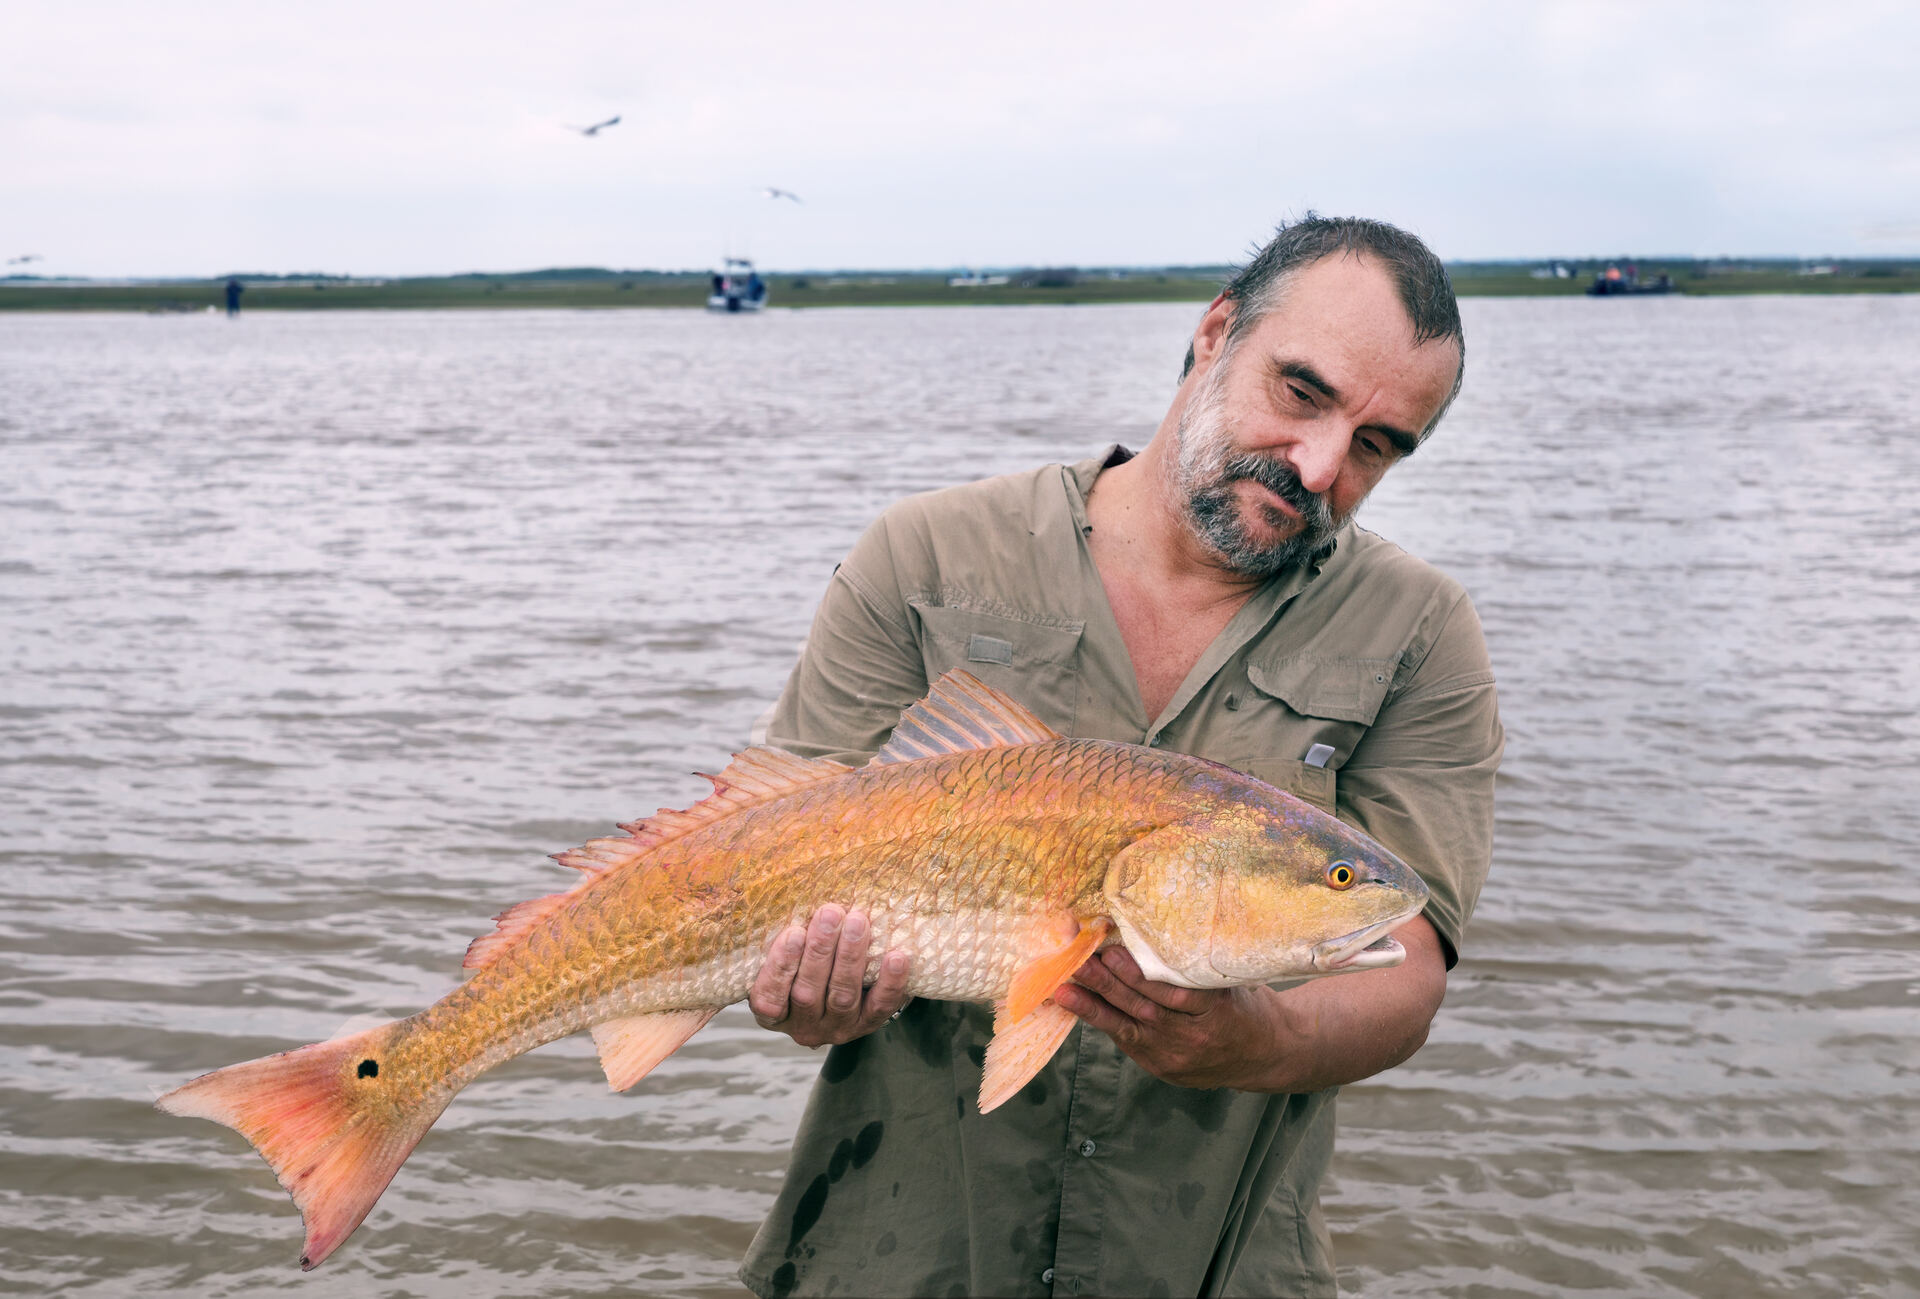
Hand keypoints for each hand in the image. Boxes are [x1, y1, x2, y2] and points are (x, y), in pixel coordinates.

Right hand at [747, 905, 910, 1047]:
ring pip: (842, 996)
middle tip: (830, 913)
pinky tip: (896, 957)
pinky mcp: (868, 1025)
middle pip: (808, 992)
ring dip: (850, 957)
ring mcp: (837, 1029)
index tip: (794, 932)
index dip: (781, 966)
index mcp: (774, 1013)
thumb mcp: (788, 958)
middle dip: (819, 950)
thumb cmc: (807, 964)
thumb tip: (796, 890)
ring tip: (857, 921)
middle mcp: (804, 1027)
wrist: (844, 992)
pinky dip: (889, 982)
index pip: (770, 997)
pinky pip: (880, 1006)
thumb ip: (788, 938)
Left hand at [1052, 946, 1278, 1089]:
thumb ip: (1197, 966)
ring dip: (1094, 1005)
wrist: (1266, 1056)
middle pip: (1144, 1008)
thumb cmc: (1248, 1006)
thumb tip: (1154, 931)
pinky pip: (1127, 1041)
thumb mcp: (1233, 981)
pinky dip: (1102, 1021)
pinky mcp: (1162, 1068)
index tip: (1113, 948)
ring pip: (1130, 1027)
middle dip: (1106, 983)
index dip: (1139, 972)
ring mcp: (1176, 1057)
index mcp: (1218, 1011)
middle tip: (1077, 959)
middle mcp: (1194, 1038)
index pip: (1173, 992)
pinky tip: (1077, 1007)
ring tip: (1064, 987)